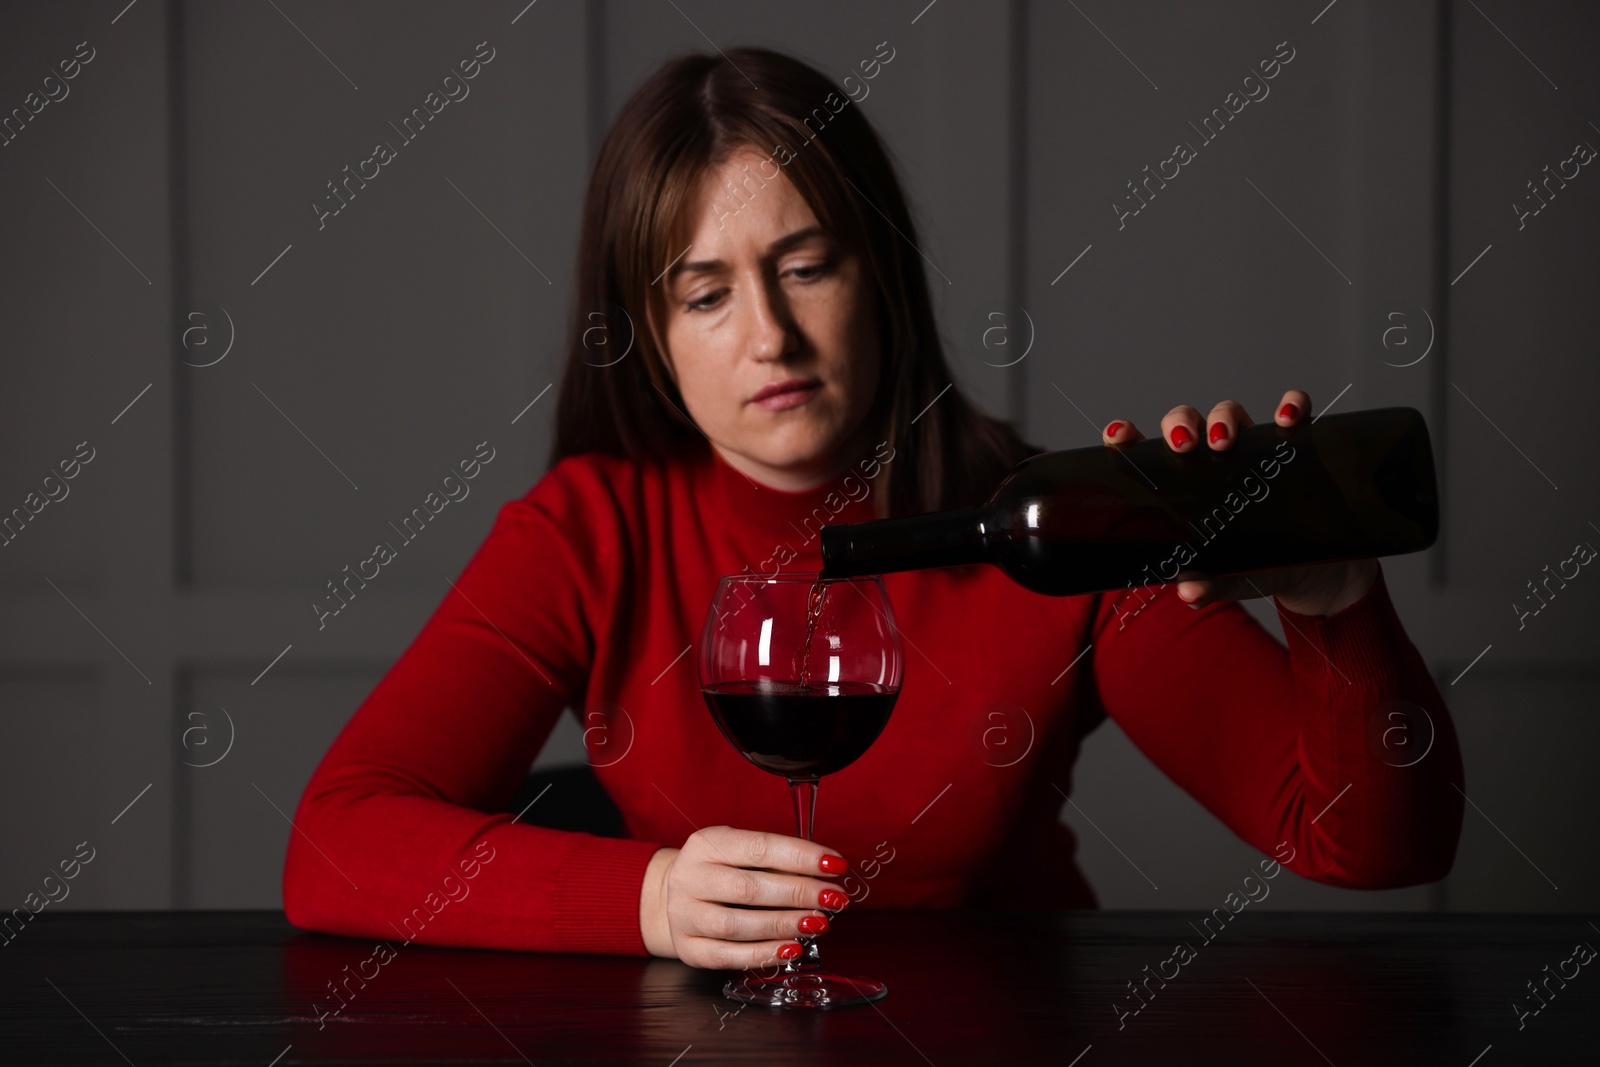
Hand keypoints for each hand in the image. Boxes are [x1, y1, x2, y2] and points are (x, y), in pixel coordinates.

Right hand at [638, 826, 848, 968]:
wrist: (673, 896)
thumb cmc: (721, 871)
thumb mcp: (739, 852)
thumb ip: (776, 861)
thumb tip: (825, 874)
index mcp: (706, 843)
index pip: (759, 847)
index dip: (801, 856)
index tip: (835, 864)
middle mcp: (690, 877)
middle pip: (748, 888)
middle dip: (798, 893)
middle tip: (834, 898)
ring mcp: (685, 915)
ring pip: (737, 925)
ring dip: (783, 924)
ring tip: (818, 923)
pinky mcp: (689, 948)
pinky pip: (728, 956)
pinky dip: (763, 954)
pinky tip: (791, 948)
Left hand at [1101, 388, 1378, 617]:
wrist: (1313, 570)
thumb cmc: (1256, 567)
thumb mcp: (1231, 577)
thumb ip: (1210, 584)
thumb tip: (1189, 592)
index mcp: (1181, 484)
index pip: (1144, 452)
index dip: (1126, 437)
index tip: (1119, 436)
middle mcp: (1211, 459)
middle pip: (1185, 423)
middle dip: (1180, 425)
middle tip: (1186, 447)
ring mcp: (1250, 449)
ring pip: (1228, 412)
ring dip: (1223, 417)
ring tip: (1224, 441)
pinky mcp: (1291, 446)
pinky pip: (1292, 410)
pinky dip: (1291, 404)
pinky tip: (1287, 418)